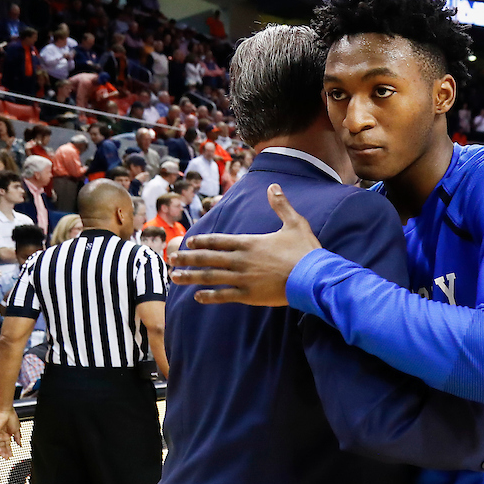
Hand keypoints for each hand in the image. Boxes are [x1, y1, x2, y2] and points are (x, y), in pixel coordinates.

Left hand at [0, 407, 20, 459]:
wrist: (6, 412)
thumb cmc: (12, 418)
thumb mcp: (17, 430)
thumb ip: (18, 438)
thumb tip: (20, 444)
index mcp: (8, 434)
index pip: (8, 445)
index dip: (9, 450)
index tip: (11, 455)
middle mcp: (2, 435)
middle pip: (3, 446)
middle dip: (5, 452)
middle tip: (7, 458)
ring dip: (1, 451)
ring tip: (4, 456)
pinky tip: (0, 450)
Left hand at [170, 184, 319, 305]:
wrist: (313, 277)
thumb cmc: (305, 251)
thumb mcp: (295, 223)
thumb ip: (281, 205)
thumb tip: (273, 186)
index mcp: (249, 242)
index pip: (218, 241)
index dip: (202, 241)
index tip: (188, 243)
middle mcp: (241, 259)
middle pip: (208, 258)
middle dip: (188, 258)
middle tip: (170, 259)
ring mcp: (243, 278)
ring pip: (210, 276)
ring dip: (191, 276)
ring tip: (174, 277)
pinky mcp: (249, 295)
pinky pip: (224, 295)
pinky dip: (209, 296)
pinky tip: (197, 297)